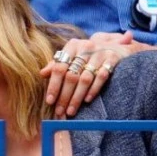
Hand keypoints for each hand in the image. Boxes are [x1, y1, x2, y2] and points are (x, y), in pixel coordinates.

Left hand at [41, 31, 155, 116]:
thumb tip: (42, 74)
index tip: (50, 101)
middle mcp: (85, 47)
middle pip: (71, 75)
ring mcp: (100, 53)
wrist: (114, 45)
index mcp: (72, 45)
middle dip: (64, 95)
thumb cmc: (87, 53)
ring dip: (77, 97)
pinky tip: (87, 101)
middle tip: (59, 110)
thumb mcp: (71, 55)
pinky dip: (93, 90)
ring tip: (71, 110)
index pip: (59, 67)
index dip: (53, 85)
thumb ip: (56, 64)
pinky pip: (102, 77)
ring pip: (85, 79)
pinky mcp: (113, 59)